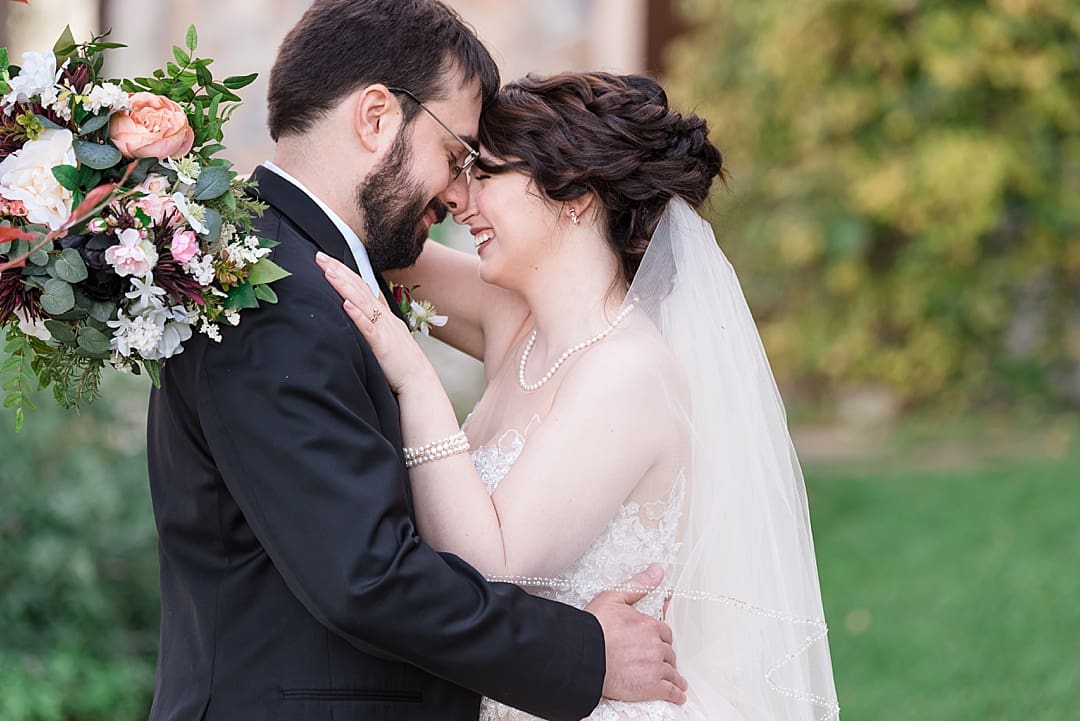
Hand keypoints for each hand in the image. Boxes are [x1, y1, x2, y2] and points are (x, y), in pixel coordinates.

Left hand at [316, 252, 432, 393]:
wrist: (419, 383)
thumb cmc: (400, 366)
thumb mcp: (387, 339)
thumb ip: (373, 326)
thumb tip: (355, 315)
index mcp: (384, 316)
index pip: (363, 287)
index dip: (346, 272)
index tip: (328, 261)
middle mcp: (385, 318)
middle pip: (360, 288)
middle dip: (340, 271)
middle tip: (320, 256)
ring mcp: (385, 330)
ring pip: (362, 303)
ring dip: (345, 286)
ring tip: (329, 272)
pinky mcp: (383, 346)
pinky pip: (369, 328)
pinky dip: (357, 315)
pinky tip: (346, 303)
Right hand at [585, 565, 687, 704]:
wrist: (583, 656)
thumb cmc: (593, 628)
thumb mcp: (613, 597)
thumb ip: (639, 585)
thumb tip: (658, 571)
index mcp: (649, 625)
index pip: (664, 632)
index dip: (660, 637)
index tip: (659, 642)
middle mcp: (656, 645)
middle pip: (668, 651)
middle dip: (665, 656)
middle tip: (660, 661)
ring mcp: (655, 667)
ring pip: (671, 671)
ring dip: (673, 675)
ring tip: (676, 681)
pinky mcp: (651, 687)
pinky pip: (670, 691)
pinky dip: (676, 694)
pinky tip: (677, 696)